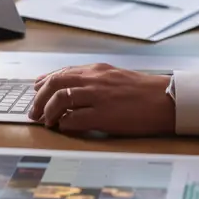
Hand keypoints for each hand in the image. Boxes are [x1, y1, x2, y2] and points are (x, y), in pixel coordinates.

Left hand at [28, 63, 175, 136]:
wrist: (165, 100)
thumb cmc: (143, 91)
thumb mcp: (116, 78)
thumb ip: (95, 81)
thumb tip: (74, 90)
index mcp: (97, 70)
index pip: (63, 72)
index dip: (45, 82)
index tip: (36, 89)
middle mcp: (95, 79)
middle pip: (56, 83)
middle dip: (40, 98)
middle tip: (34, 111)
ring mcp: (98, 96)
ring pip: (60, 99)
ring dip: (48, 111)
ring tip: (45, 121)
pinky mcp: (104, 115)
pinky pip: (74, 118)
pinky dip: (64, 123)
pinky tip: (63, 127)